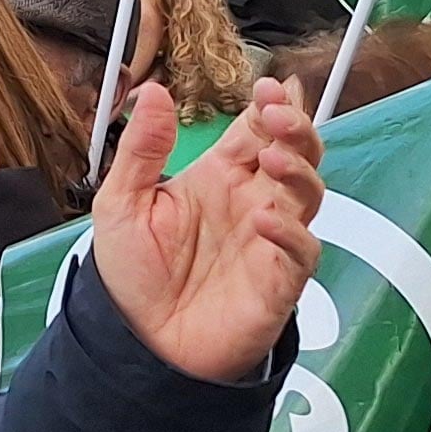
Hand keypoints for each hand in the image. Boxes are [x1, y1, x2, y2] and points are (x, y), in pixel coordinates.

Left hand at [87, 76, 322, 384]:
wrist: (135, 344)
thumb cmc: (134, 274)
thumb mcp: (121, 203)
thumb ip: (141, 149)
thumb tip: (153, 92)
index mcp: (219, 178)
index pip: (256, 131)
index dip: (269, 106)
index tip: (268, 86)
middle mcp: (251, 203)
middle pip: (294, 154)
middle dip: (296, 128)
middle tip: (279, 112)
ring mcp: (269, 241)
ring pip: (308, 195)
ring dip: (300, 172)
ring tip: (274, 157)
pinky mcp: (277, 282)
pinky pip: (302, 252)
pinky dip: (291, 234)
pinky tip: (265, 220)